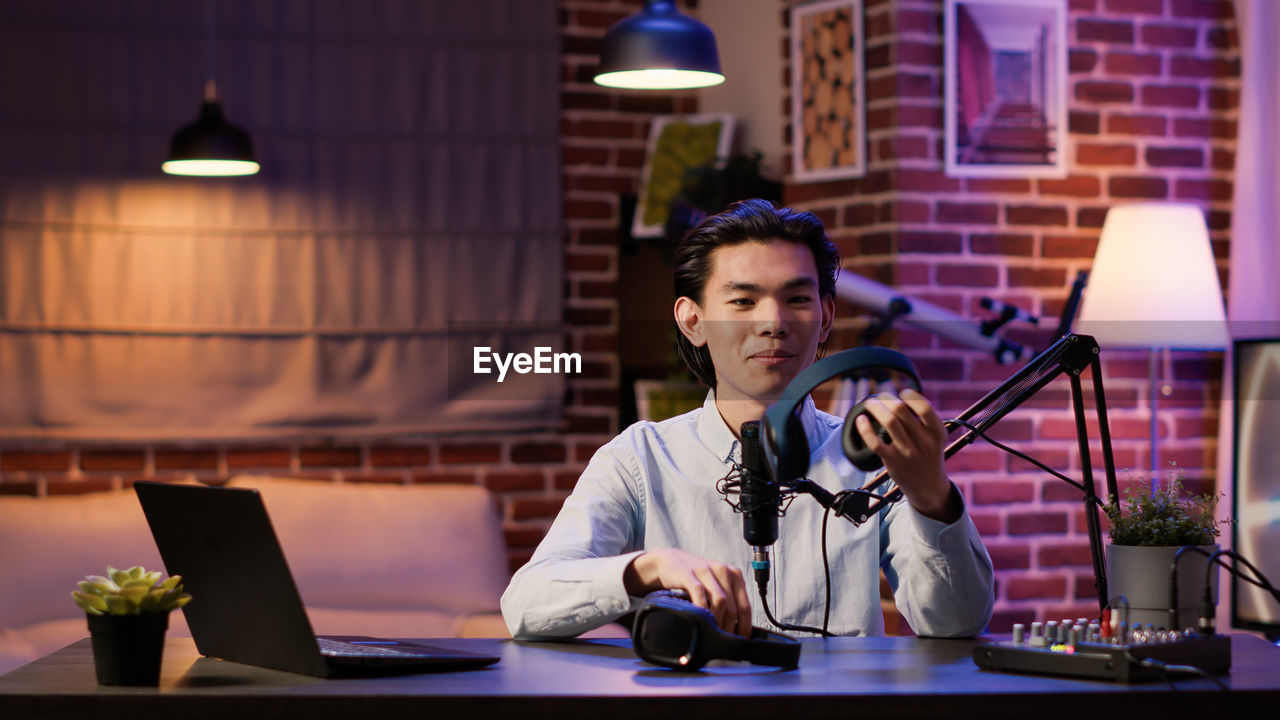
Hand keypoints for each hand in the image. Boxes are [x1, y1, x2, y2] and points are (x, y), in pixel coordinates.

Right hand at [623, 548, 752, 637]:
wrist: (669, 561)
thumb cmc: (695, 577)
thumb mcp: (716, 584)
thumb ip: (728, 600)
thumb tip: (737, 628)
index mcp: (734, 574)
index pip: (745, 606)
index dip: (745, 626)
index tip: (741, 640)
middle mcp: (722, 571)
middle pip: (733, 607)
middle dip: (730, 628)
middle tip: (724, 641)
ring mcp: (705, 571)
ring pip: (720, 601)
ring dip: (718, 621)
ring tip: (713, 633)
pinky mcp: (688, 574)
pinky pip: (699, 593)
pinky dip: (702, 608)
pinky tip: (700, 618)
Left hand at [854, 388, 959, 522]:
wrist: (929, 488)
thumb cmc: (929, 457)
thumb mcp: (936, 439)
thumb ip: (925, 421)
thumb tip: (903, 398)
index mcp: (937, 433)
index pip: (924, 407)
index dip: (910, 395)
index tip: (902, 392)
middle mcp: (924, 442)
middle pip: (901, 410)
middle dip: (887, 398)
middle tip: (880, 397)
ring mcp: (908, 452)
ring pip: (889, 422)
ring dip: (876, 408)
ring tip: (870, 404)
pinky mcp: (893, 461)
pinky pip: (875, 442)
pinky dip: (865, 428)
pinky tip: (861, 420)